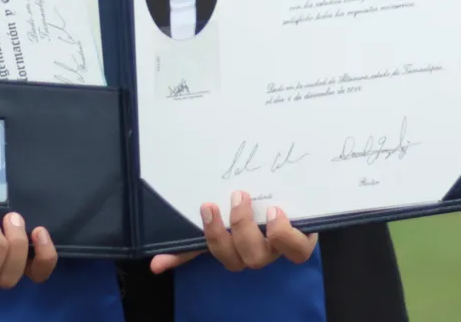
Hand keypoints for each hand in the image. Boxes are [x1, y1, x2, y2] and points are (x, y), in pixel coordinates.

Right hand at [148, 191, 317, 274]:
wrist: (295, 197)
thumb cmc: (253, 215)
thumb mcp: (222, 223)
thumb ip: (189, 243)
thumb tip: (155, 264)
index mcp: (238, 249)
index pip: (220, 254)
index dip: (212, 236)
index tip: (207, 205)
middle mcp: (260, 251)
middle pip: (245, 258)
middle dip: (236, 230)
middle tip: (236, 196)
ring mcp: (282, 246)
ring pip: (269, 254)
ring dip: (261, 232)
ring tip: (259, 204)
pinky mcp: (305, 238)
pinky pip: (300, 248)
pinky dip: (288, 234)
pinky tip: (279, 213)